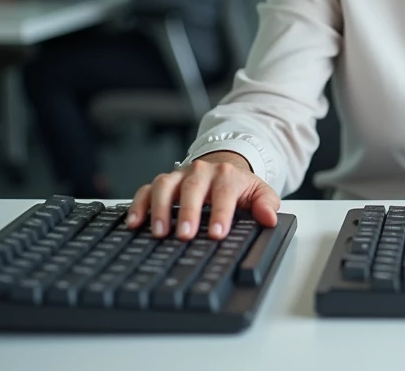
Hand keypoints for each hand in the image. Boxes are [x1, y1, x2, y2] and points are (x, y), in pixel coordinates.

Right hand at [125, 151, 280, 240]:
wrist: (224, 170)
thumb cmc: (239, 187)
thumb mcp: (259, 193)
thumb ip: (266, 204)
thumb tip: (270, 218)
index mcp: (227, 174)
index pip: (224, 191)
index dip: (220, 212)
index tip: (217, 233)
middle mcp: (201, 172)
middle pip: (192, 187)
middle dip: (187, 211)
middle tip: (185, 234)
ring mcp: (179, 176)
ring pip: (165, 185)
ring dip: (160, 208)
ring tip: (159, 233)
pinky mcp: (163, 183)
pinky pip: (146, 189)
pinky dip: (138, 204)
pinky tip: (134, 223)